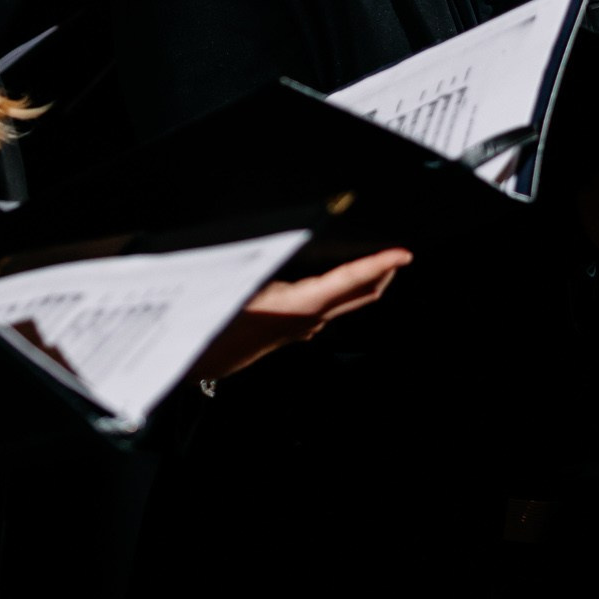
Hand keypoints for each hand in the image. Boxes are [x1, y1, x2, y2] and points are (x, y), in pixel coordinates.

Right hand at [189, 247, 412, 381]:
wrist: (195, 359)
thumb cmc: (214, 322)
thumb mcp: (240, 280)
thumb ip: (267, 258)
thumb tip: (286, 239)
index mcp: (303, 304)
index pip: (352, 279)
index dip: (380, 263)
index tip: (403, 252)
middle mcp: (309, 319)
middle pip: (361, 296)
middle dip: (383, 274)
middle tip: (398, 253)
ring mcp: (300, 328)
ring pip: (346, 303)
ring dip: (363, 282)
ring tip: (372, 260)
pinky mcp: (289, 330)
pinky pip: (327, 308)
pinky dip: (341, 290)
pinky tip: (332, 281)